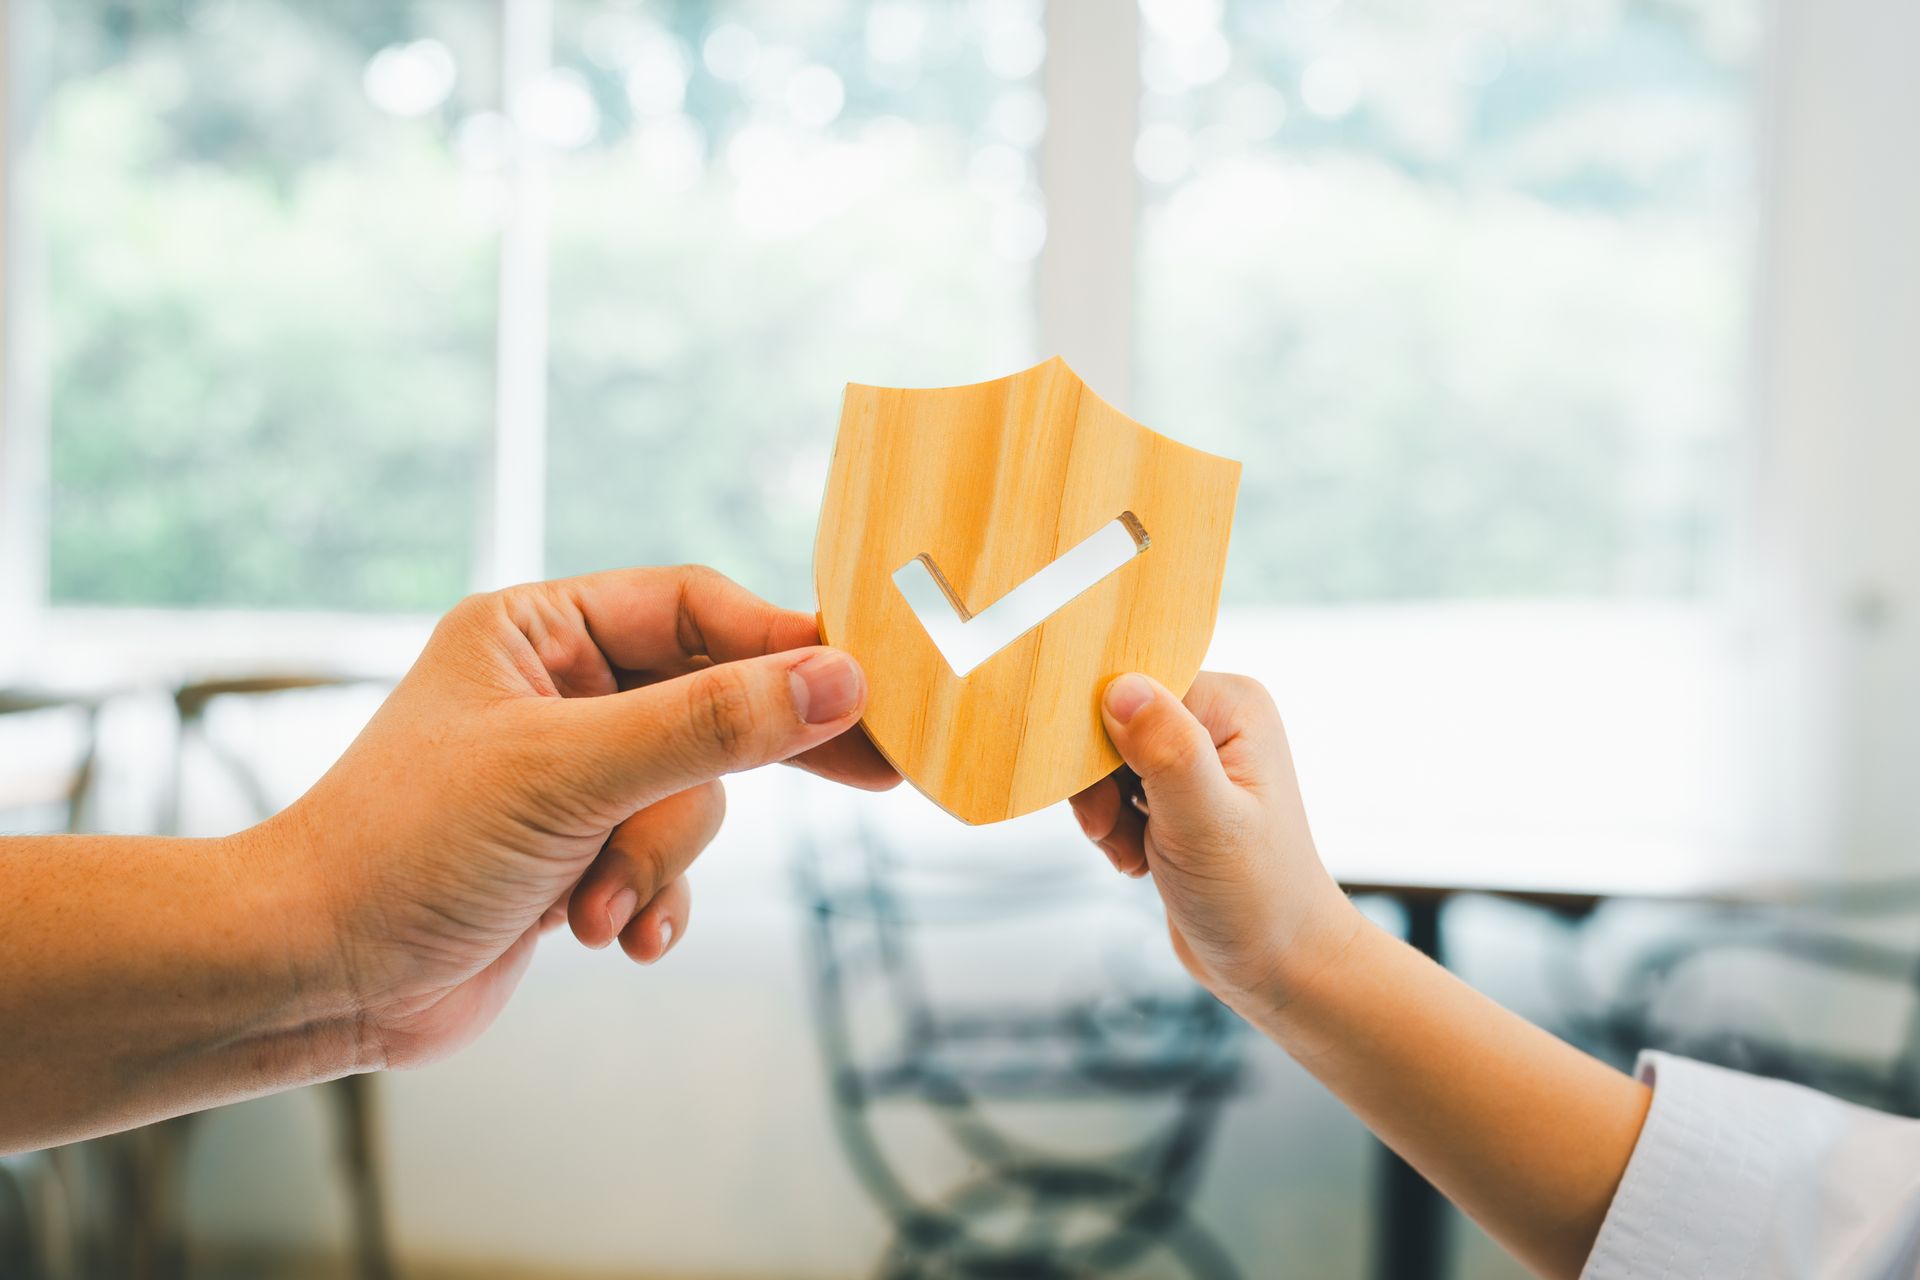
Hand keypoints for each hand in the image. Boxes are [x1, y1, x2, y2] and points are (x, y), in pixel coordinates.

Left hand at [258, 566, 896, 1070]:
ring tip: (603, 910)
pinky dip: (650, 901)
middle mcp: (558, 691)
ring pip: (691, 797)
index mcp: (538, 630)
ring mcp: (570, 775)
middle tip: (876, 773)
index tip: (864, 686)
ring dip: (656, 862)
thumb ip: (712, 724)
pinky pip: (664, 859)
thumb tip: (838, 680)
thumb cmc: (406, 847)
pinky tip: (617, 938)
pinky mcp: (575, 851)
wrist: (318, 976)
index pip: (693, 608)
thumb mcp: (572, 773)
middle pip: (710, 704)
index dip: (781, 645)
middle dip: (737, 766)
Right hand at [1069, 672, 1359, 1013]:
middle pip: (1111, 719)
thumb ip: (1166, 750)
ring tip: (1135, 852)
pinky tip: (1138, 858)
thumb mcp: (1205, 822)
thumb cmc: (1257, 899)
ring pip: (1104, 758)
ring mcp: (1194, 756)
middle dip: (1098, 782)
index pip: (1134, 683)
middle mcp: (1215, 718)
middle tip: (1115, 831)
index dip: (1101, 734)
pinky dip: (1112, 828)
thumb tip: (1120, 687)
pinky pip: (1112, 789)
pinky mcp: (1174, 793)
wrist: (1277, 964)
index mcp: (1231, 704)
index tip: (1103, 795)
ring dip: (1103, 811)